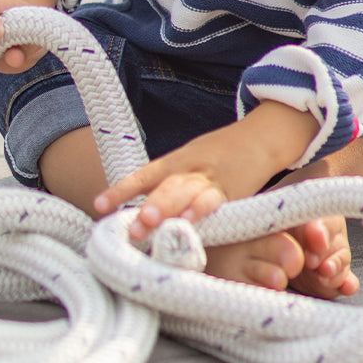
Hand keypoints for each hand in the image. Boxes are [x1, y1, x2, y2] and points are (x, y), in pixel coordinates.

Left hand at [94, 103, 318, 239]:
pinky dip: (203, 211)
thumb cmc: (223, 153)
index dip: (122, 190)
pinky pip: (215, 201)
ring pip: (186, 195)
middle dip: (148, 208)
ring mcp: (211, 180)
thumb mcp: (191, 159)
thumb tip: (138, 206)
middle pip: (166, 188)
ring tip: (150, 225)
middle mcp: (190, 169)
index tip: (100, 206)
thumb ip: (169, 181)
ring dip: (168, 211)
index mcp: (177, 161)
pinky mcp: (233, 191)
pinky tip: (192, 222)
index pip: (144, 175)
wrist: (262, 136)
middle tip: (132, 226)